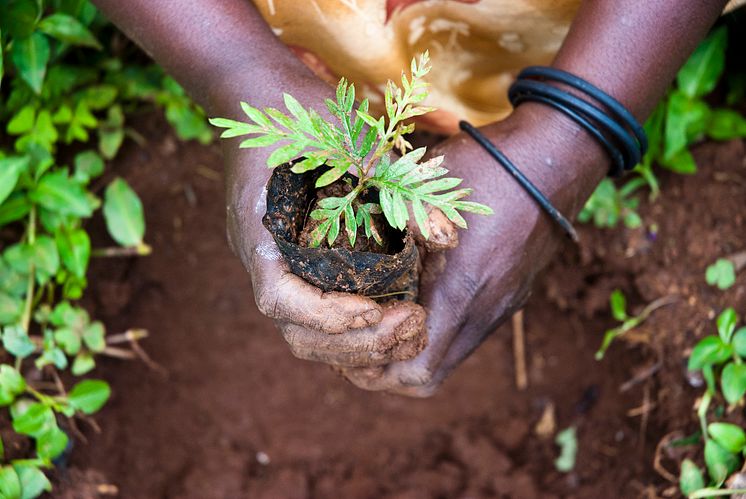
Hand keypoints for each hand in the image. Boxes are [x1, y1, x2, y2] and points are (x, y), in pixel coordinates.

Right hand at [222, 65, 458, 367]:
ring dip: (361, 344)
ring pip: (310, 334)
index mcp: (260, 233)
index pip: (279, 300)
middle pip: (297, 332)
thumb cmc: (302, 114)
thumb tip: (449, 239)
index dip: (325, 316)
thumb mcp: (348, 139)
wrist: (265, 97)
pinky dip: (358, 329)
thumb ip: (395, 186)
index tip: (374, 309)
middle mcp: (267, 260)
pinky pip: (323, 314)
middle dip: (355, 342)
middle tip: (412, 324)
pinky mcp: (301, 266)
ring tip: (413, 328)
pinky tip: (399, 316)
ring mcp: (281, 266)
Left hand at [339, 103, 606, 395]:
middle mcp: (484, 310)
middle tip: (352, 341)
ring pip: (448, 358)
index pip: (415, 370)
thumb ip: (384, 225)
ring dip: (409, 351)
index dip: (373, 371)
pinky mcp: (510, 296)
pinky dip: (433, 332)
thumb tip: (333, 239)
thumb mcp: (423, 191)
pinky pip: (466, 335)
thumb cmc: (485, 166)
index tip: (344, 347)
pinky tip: (413, 300)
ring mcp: (501, 307)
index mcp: (460, 289)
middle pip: (427, 378)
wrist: (556, 158)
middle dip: (384, 371)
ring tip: (376, 320)